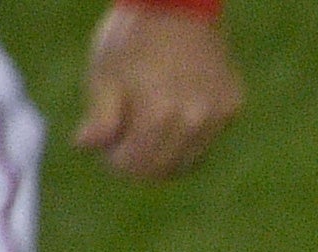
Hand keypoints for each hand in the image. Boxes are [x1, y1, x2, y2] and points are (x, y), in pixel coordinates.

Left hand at [76, 3, 243, 179]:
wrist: (175, 5)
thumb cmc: (131, 38)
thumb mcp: (103, 74)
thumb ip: (99, 118)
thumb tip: (85, 147)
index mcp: (158, 117)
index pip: (138, 165)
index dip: (116, 163)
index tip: (107, 151)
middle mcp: (193, 123)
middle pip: (166, 169)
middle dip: (141, 165)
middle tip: (125, 148)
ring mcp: (218, 116)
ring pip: (191, 159)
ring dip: (167, 154)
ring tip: (148, 132)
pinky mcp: (232, 106)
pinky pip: (209, 137)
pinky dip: (190, 135)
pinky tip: (175, 112)